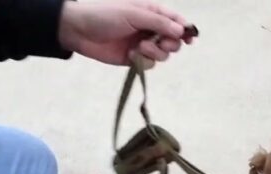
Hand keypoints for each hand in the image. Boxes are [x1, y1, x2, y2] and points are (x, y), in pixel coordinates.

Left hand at [58, 0, 192, 67]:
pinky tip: (130, 54)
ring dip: (155, 53)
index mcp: (152, 12)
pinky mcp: (135, 58)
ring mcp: (143, 44)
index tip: (191, 38)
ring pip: (164, 54)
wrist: (79, 31)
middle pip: (174, 41)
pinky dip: (143, 61)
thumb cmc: (104, 15)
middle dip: (171, 44)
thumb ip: (159, 22)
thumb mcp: (134, 13)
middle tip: (162, 44)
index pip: (176, 21)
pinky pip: (150, 64)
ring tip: (140, 47)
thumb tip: (181, 31)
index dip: (186, 29)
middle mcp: (150, 28)